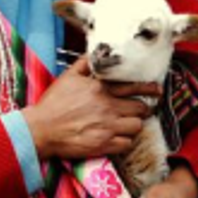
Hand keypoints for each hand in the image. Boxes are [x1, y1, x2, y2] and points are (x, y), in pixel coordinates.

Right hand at [21, 73, 151, 162]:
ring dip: (134, 125)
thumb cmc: (52, 104)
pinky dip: (125, 141)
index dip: (148, 89)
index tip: (157, 90)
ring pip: (137, 126)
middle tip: (141, 110)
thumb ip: (84, 64)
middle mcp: (107, 107)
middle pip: (140, 108)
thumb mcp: (67, 77)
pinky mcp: (104, 144)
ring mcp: (108, 127)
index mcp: (99, 89)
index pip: (133, 87)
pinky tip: (118, 138)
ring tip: (127, 124)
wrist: (40, 129)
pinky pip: (127, 143)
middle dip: (143, 109)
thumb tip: (95, 54)